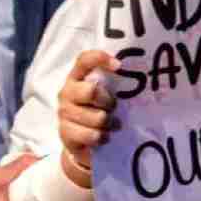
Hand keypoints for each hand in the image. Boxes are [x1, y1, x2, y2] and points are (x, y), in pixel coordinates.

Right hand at [57, 50, 119, 183]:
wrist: (81, 141)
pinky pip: (93, 135)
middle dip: (109, 102)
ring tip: (110, 125)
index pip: (84, 60)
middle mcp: (67, 92)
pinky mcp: (65, 133)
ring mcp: (64, 113)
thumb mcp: (104, 93)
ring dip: (109, 123)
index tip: (119, 66)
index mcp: (77, 77)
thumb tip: (136, 75)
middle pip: (92, 91)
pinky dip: (103, 137)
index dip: (100, 59)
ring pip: (97, 118)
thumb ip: (112, 82)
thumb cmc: (98, 110)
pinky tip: (104, 136)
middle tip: (113, 108)